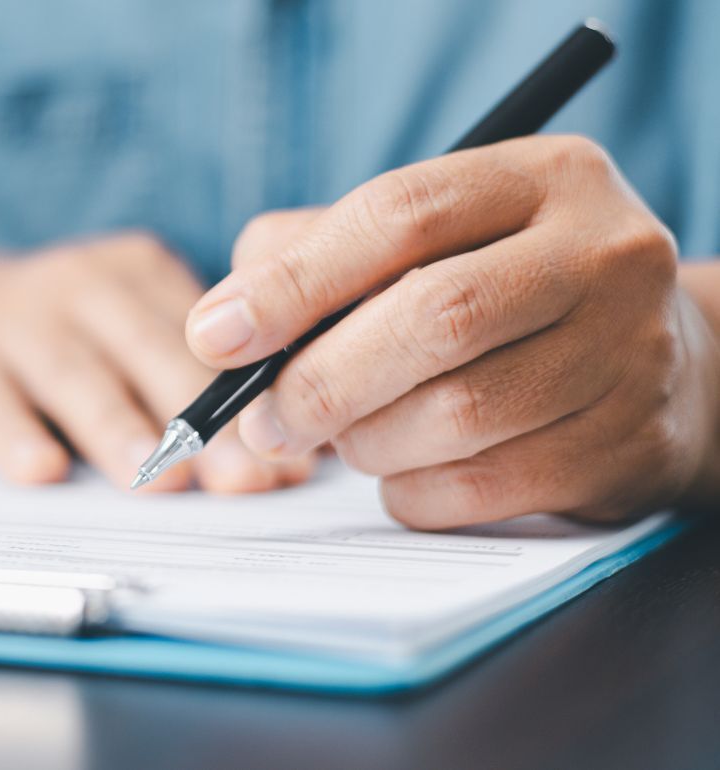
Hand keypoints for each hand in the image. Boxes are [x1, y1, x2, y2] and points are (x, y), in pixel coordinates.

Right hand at [0, 233, 314, 490]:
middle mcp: (79, 280)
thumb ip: (197, 383)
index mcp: (140, 270)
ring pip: (74, 375)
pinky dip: (14, 435)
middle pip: (150, 350)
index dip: (254, 399)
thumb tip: (301, 464)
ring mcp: (11, 316)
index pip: (208, 338)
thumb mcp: (125, 334)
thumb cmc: (60, 345)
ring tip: (160, 484)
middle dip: (204, 421)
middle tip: (246, 482)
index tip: (294, 462)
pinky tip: (42, 473)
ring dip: (119, 429)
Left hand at [186, 135, 719, 527]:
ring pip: (458, 413)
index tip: (216, 338)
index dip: (294, 284)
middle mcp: (604, 253)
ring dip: (366, 442)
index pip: (399, 217)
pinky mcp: (628, 445)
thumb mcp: (419, 240)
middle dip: (321, 380)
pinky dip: (413, 492)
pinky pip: (484, 486)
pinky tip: (403, 475)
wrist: (657, 362)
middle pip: (435, 318)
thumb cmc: (493, 291)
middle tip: (260, 421)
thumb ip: (311, 253)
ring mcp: (629, 351)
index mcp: (542, 176)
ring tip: (342, 441)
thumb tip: (222, 323)